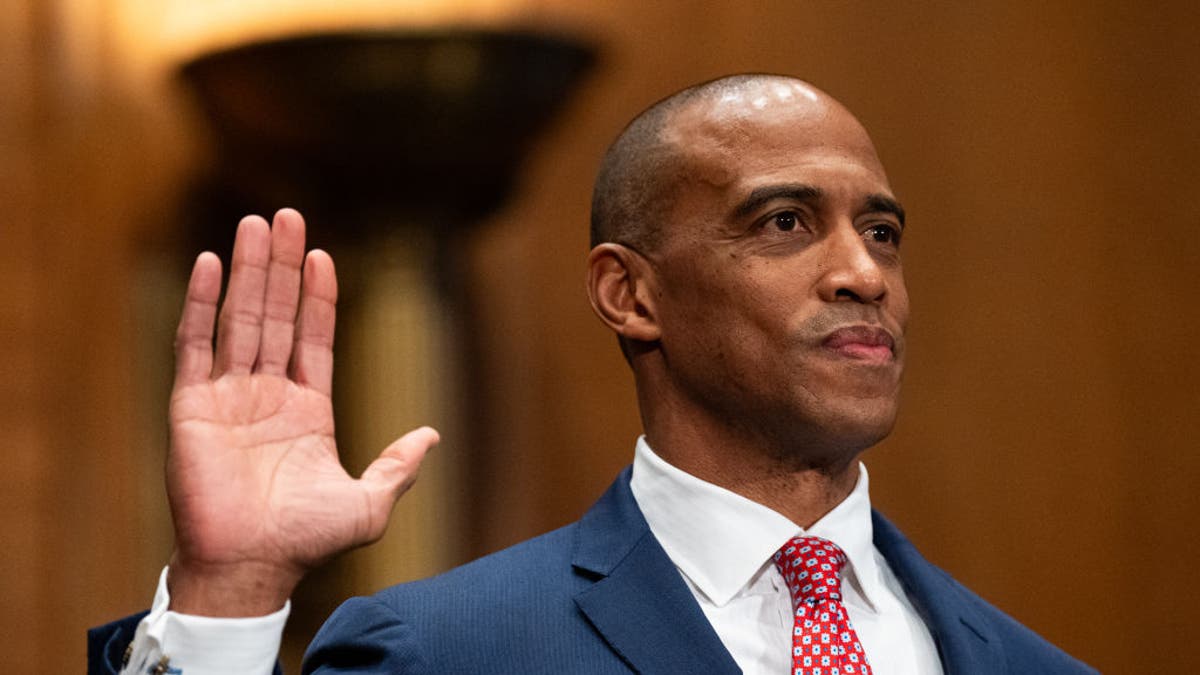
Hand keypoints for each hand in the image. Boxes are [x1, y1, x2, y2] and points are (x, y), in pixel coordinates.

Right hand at [165, 208, 437, 615]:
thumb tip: (431, 435)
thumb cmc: (306, 542)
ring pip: (239, 318)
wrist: (251, 568)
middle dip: (281, 265)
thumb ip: (398, 465)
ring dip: (247, 270)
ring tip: (254, 222)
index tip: (323, 253)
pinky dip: (200, 303)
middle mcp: (266, 395)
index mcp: (307, 409)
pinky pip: (194, 345)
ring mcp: (227, 397)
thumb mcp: (369, 502)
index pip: (314, 337)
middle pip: (275, 315)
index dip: (319, 297)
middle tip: (285, 215)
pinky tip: (209, 263)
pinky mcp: (190, 406)